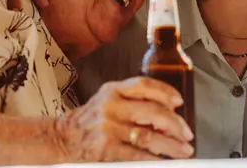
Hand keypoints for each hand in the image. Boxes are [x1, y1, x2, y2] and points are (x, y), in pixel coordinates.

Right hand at [57, 77, 194, 161]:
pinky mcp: (104, 148)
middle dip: (175, 124)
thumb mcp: (107, 102)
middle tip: (187, 133)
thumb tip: (167, 114)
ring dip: (170, 145)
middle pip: (152, 111)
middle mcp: (110, 106)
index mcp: (112, 91)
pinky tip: (164, 161)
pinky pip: (136, 154)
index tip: (179, 101)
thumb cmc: (89, 121)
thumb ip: (132, 102)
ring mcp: (107, 127)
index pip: (144, 85)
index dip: (165, 92)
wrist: (60, 138)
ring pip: (148, 136)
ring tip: (183, 151)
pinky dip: (153, 159)